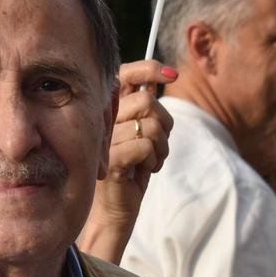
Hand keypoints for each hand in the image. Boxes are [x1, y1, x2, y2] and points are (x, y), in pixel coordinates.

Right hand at [78, 60, 175, 262]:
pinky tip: (144, 171)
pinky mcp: (111, 159)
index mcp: (108, 108)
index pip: (126, 74)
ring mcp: (104, 139)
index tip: (173, 74)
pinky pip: (146, 146)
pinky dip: (154, 160)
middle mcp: (102, 119)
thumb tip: (161, 77)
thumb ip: (146, 107)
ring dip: (162, 148)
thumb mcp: (141, 133)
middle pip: (148, 102)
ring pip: (152, 127)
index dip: (150, 69)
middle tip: (158, 145)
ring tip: (150, 161)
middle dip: (165, 125)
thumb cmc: (131, 168)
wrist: (117, 207)